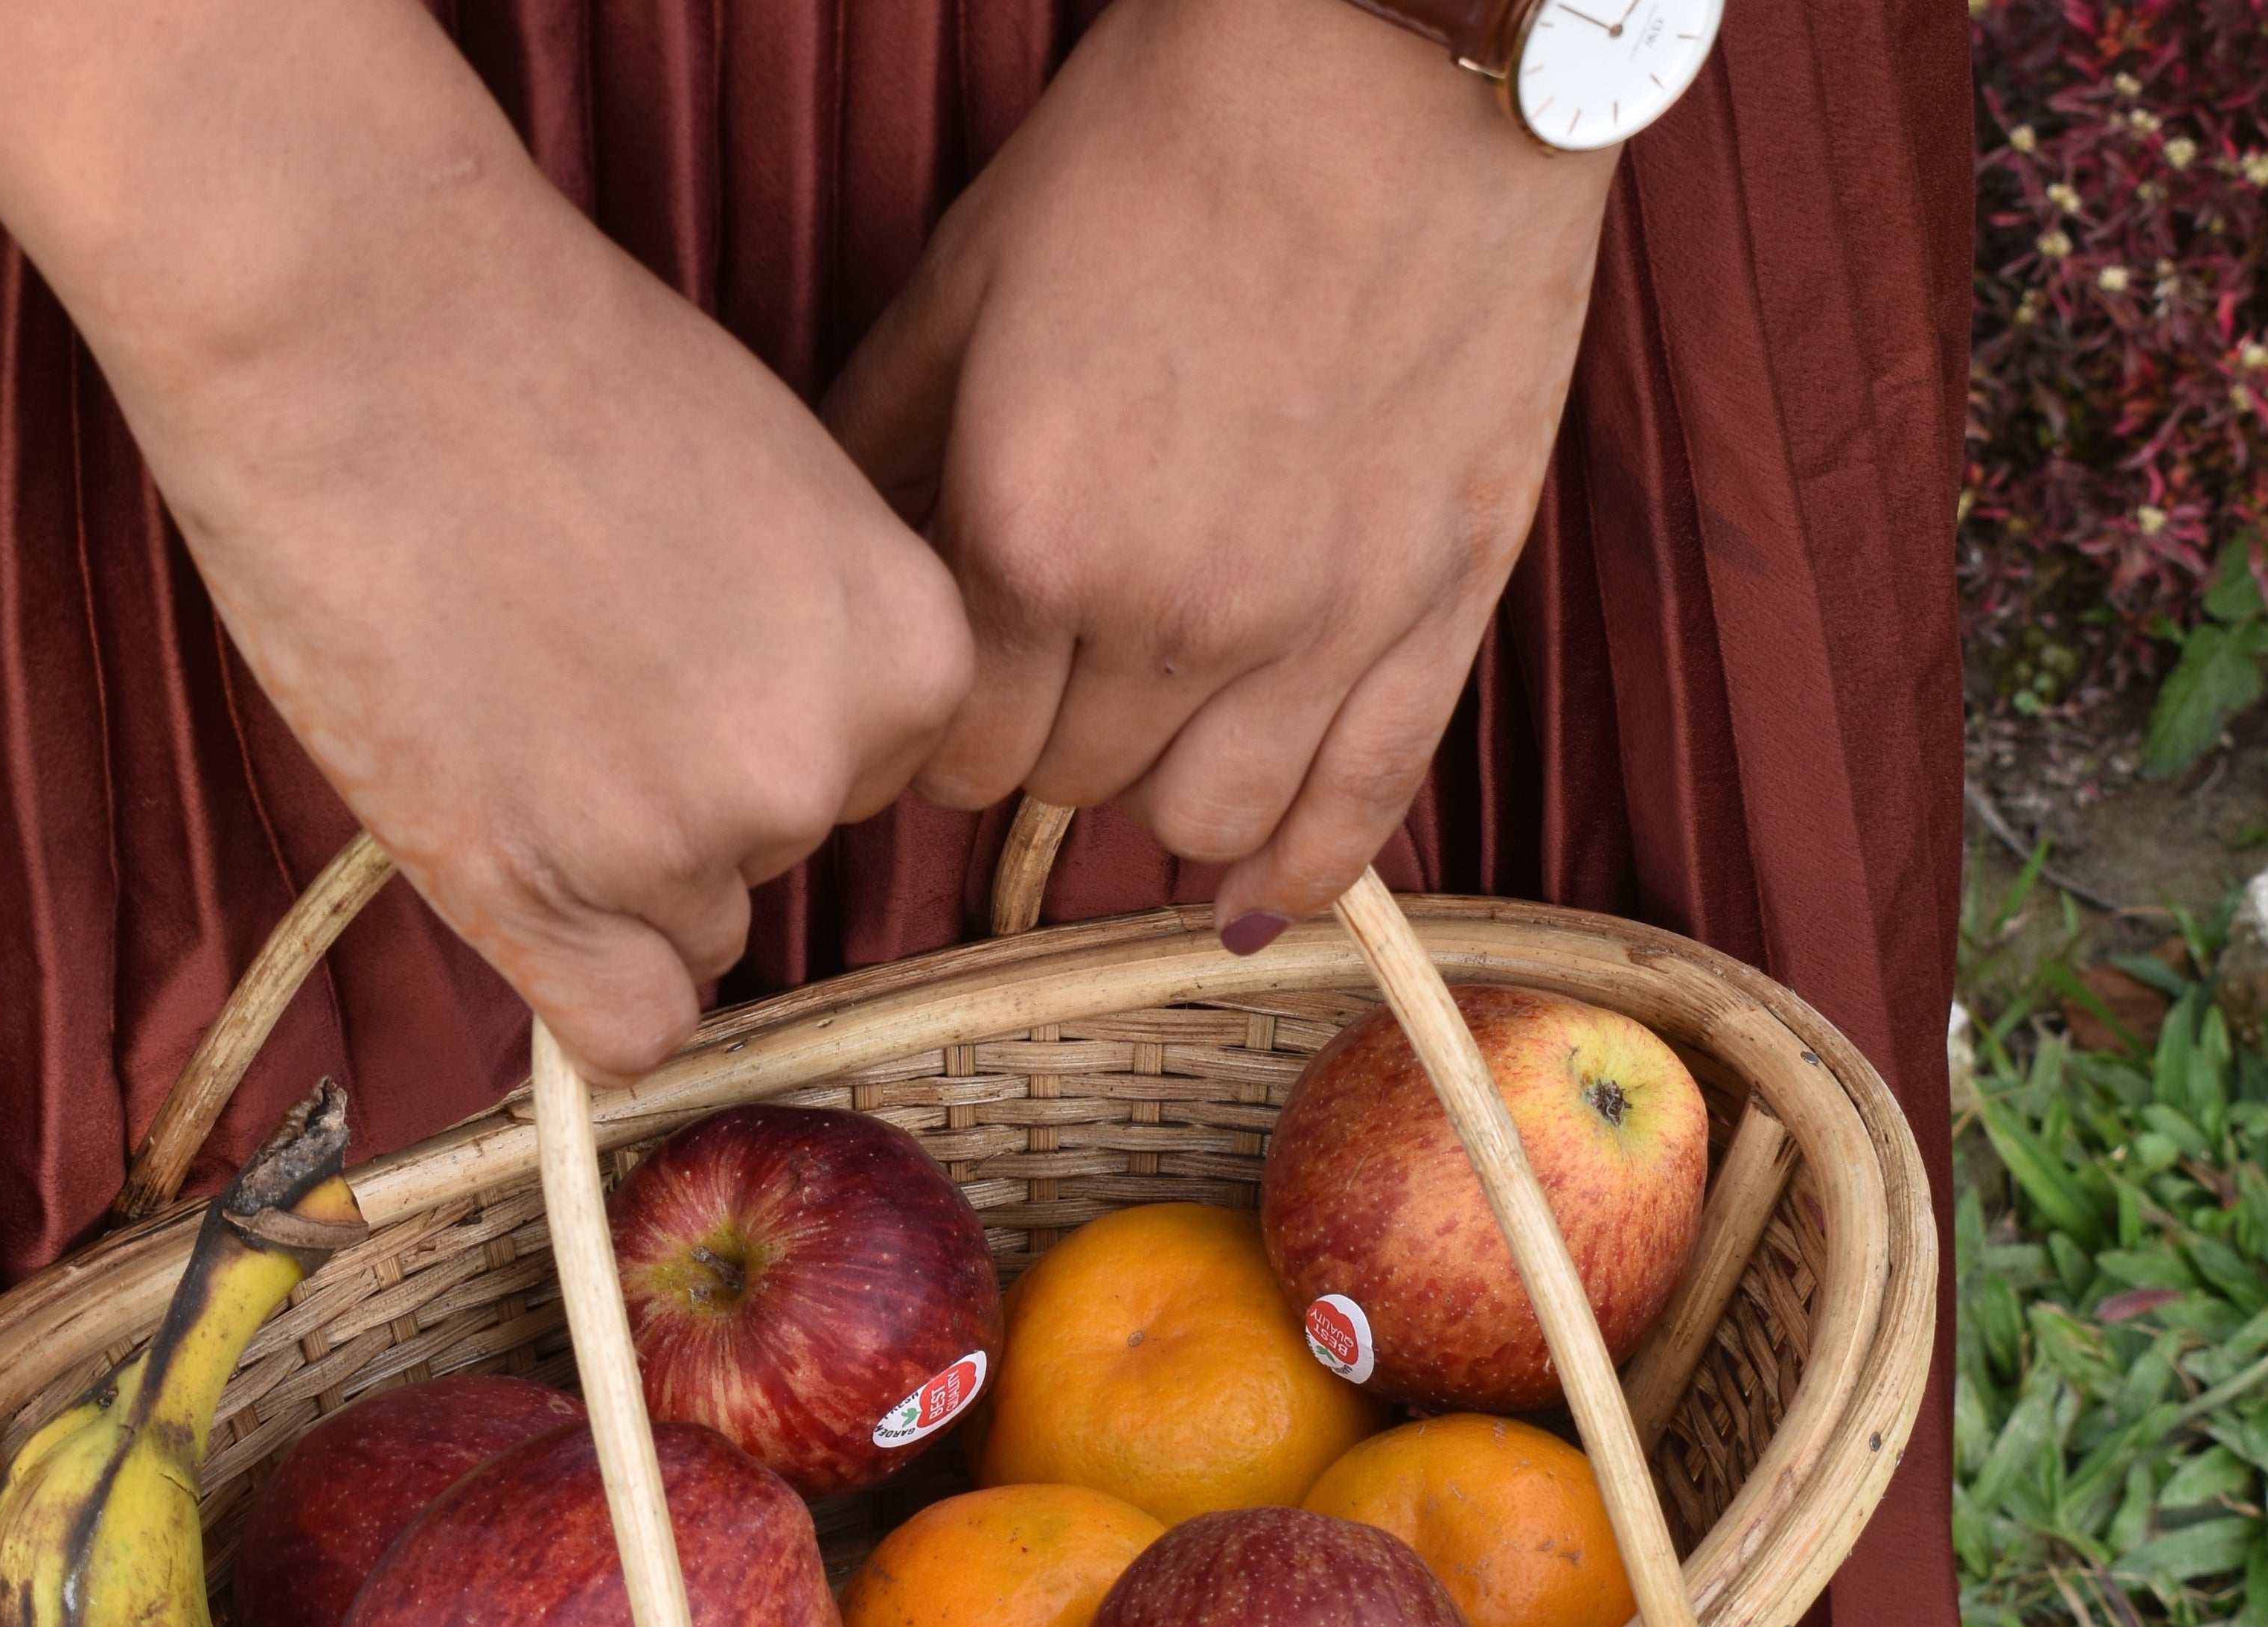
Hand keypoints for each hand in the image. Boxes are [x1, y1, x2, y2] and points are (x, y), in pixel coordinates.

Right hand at [0, 0, 970, 1085]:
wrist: (350, 311)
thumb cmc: (545, 359)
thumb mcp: (776, 491)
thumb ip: (818, 643)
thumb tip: (804, 764)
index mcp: (914, 658)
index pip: (868, 773)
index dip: (760, 714)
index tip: (672, 646)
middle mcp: (822, 768)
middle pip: (774, 848)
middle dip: (686, 785)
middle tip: (564, 655)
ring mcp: (683, 844)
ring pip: (686, 925)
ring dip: (609, 860)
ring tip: (499, 698)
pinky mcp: (545, 898)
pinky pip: (624, 1031)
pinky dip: (580, 986)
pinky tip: (517, 878)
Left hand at [825, 0, 1615, 944]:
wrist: (1390, 66)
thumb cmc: (1163, 151)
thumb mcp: (965, 285)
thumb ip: (886, 453)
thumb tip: (836, 579)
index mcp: (1032, 540)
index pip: (955, 754)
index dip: (947, 734)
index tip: (963, 696)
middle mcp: (1170, 618)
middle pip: (1072, 790)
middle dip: (1049, 751)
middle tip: (1061, 686)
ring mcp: (1315, 631)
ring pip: (1205, 823)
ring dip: (1163, 802)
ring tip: (1156, 744)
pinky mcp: (1432, 615)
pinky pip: (1360, 810)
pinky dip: (1298, 874)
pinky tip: (1252, 902)